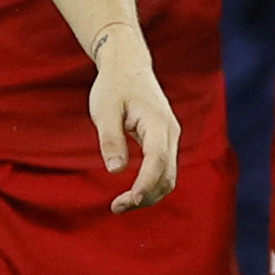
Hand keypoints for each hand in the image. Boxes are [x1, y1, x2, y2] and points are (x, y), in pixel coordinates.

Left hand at [87, 32, 180, 212]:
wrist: (128, 66)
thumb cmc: (114, 87)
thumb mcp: (104, 111)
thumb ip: (110, 139)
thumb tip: (116, 170)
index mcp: (158, 124)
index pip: (157, 161)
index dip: (145, 184)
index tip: (128, 201)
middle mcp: (171, 133)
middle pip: (167, 175)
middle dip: (146, 196)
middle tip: (116, 208)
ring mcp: (170, 138)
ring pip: (169, 176)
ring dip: (149, 194)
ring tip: (120, 204)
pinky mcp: (164, 142)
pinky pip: (164, 170)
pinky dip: (151, 185)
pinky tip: (131, 192)